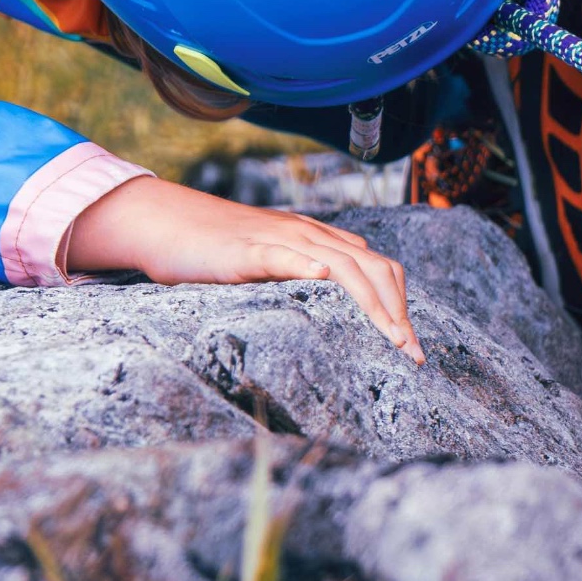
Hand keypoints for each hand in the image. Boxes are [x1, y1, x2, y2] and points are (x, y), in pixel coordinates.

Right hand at [66, 177, 424, 364]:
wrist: (168, 224)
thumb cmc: (217, 251)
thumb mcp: (271, 266)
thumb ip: (305, 279)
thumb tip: (337, 308)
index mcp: (318, 241)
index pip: (377, 268)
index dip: (401, 305)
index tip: (412, 350)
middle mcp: (308, 235)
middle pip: (372, 267)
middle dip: (398, 312)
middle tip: (413, 355)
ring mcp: (278, 238)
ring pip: (340, 265)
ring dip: (372, 302)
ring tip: (391, 336)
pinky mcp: (246, 249)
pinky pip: (282, 254)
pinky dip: (308, 265)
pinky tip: (324, 278)